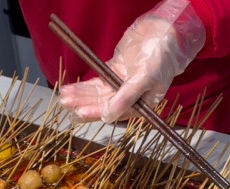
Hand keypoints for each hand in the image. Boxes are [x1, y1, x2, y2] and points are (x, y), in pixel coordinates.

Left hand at [59, 0, 204, 122]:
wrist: (165, 31)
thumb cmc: (161, 55)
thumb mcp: (144, 78)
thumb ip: (126, 98)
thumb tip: (107, 117)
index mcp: (143, 104)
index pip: (115, 112)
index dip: (96, 112)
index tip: (79, 112)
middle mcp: (131, 97)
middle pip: (103, 103)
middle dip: (84, 103)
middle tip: (65, 102)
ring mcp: (122, 84)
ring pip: (98, 93)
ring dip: (81, 94)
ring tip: (64, 95)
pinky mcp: (116, 71)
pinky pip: (98, 81)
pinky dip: (85, 85)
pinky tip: (71, 88)